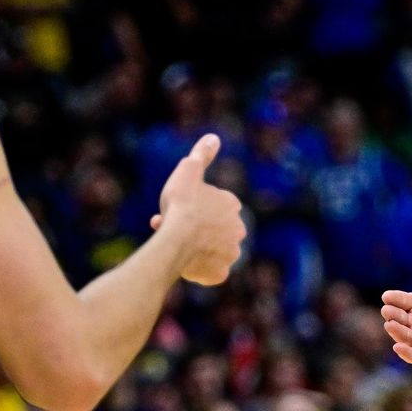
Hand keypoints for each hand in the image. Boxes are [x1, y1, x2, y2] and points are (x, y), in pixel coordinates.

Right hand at [149, 134, 245, 285]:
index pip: (215, 206)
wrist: (176, 239)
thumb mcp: (189, 170)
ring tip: (174, 245)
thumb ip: (202, 154)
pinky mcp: (219, 273)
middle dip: (196, 228)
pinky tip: (185, 264)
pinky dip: (199, 269)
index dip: (195, 207)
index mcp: (232, 206)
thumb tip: (214, 137)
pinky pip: (210, 271)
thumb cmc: (181, 204)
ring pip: (211, 250)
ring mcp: (230, 254)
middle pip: (213, 229)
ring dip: (196, 248)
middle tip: (174, 227)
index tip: (181, 208)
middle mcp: (237, 230)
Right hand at [379, 248, 411, 379]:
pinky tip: (399, 347)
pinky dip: (405, 352)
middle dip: (392, 314)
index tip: (388, 296)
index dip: (394, 298)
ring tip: (391, 325)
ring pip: (401, 335)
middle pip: (396, 317)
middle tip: (389, 310)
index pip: (400, 300)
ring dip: (396, 331)